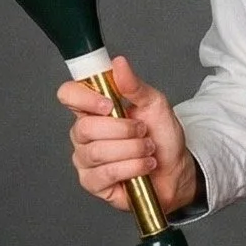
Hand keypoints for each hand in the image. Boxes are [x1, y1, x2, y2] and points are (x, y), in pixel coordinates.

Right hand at [57, 55, 199, 216]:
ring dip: (132, 150)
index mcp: (93, 109)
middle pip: (84, 128)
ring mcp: (85, 159)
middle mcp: (84, 134)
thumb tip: (118, 63)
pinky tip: (144, 166)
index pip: (68, 95)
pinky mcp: (92, 182)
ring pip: (97, 152)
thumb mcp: (154, 104)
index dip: (83, 97)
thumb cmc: (162, 136)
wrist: (176, 169)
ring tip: (148, 149)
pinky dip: (132, 168)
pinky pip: (105, 174)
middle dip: (123, 130)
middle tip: (143, 132)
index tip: (108, 104)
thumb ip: (134, 86)